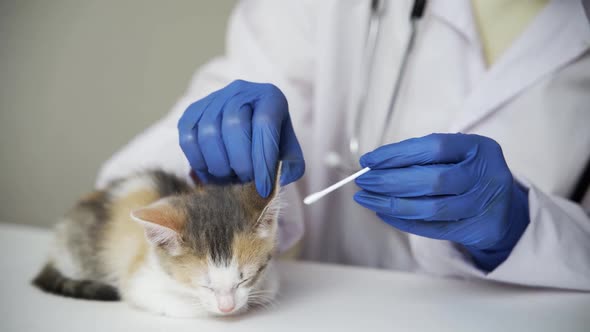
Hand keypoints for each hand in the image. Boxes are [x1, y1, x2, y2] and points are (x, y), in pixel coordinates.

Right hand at [178, 80, 304, 196]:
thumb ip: (290, 166)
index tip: (263, 188)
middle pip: (234, 125)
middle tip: (246, 181)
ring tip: (230, 177)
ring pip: (208, 132)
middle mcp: (241, 91)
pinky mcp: (193, 111)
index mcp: (270, 97)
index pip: (264, 123)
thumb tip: (276, 179)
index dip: (263, 159)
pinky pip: (188, 137)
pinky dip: (198, 161)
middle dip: (240, 162)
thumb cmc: (270, 143)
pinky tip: (211, 171)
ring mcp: (214, 99)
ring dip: (219, 164)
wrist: (247, 129)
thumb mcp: (288, 152)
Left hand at [354, 133, 528, 270]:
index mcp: (479, 148)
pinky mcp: (473, 230)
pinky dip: (403, 222)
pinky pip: (431, 228)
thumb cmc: (468, 173)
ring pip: (430, 208)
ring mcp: (481, 206)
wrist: (504, 207)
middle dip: (390, 181)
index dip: (398, 154)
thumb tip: (374, 164)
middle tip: (363, 181)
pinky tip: (383, 213)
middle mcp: (485, 176)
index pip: (434, 147)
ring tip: (366, 198)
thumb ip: (423, 155)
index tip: (369, 160)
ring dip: (391, 204)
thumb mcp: (457, 154)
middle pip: (432, 180)